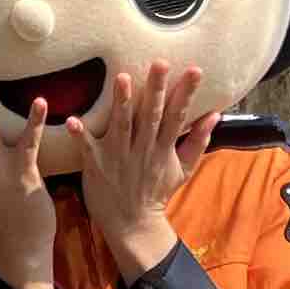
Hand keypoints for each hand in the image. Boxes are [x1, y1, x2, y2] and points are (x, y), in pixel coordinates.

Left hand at [69, 62, 213, 280]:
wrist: (133, 225)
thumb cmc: (156, 192)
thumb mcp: (183, 169)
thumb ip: (198, 141)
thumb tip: (215, 115)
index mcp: (163, 148)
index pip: (177, 116)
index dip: (186, 93)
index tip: (195, 69)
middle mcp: (143, 149)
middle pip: (150, 115)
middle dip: (156, 89)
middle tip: (160, 63)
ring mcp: (119, 157)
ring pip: (121, 125)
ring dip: (121, 102)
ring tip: (122, 78)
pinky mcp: (97, 165)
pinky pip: (87, 148)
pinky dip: (81, 134)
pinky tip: (74, 120)